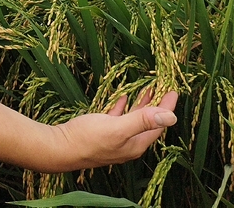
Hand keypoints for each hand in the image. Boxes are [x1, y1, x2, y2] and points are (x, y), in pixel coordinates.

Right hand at [47, 89, 177, 171]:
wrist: (59, 148)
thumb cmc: (88, 139)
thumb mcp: (118, 128)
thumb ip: (143, 121)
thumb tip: (171, 117)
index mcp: (135, 144)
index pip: (158, 124)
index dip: (167, 107)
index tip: (173, 90)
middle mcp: (128, 143)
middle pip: (148, 122)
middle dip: (157, 104)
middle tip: (164, 86)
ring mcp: (114, 139)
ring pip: (133, 119)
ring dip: (141, 104)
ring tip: (148, 88)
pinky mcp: (101, 133)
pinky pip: (118, 118)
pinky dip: (123, 107)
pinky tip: (123, 97)